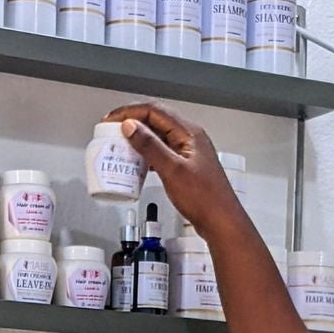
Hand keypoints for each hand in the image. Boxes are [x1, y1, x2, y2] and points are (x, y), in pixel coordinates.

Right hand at [102, 102, 249, 239]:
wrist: (221, 222)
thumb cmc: (205, 198)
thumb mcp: (172, 170)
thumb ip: (150, 146)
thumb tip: (131, 127)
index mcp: (189, 133)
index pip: (154, 110)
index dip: (130, 112)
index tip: (111, 120)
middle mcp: (190, 138)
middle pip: (156, 120)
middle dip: (132, 123)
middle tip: (111, 131)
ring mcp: (188, 152)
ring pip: (158, 136)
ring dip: (138, 139)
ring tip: (120, 146)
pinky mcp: (185, 166)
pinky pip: (162, 152)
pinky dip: (146, 154)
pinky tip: (137, 163)